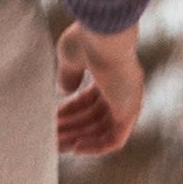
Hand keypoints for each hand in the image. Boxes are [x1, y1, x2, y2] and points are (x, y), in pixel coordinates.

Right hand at [54, 20, 143, 158]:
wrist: (105, 34)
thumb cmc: (88, 39)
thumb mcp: (71, 56)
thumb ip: (68, 75)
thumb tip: (63, 91)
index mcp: (110, 72)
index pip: (90, 99)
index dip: (70, 110)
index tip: (52, 117)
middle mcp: (122, 89)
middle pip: (95, 116)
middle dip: (72, 127)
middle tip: (52, 138)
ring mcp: (128, 101)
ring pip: (102, 129)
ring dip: (80, 138)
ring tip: (57, 145)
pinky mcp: (130, 112)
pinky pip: (115, 138)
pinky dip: (96, 146)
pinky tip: (76, 148)